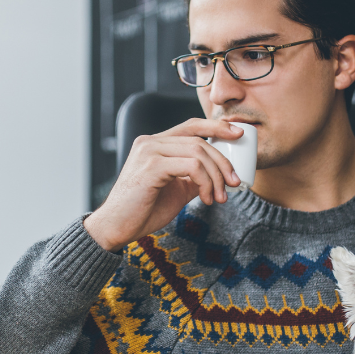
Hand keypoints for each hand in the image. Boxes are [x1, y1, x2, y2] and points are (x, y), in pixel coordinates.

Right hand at [84, 119, 243, 251]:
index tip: (238, 134)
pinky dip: (205, 182)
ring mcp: (149, 152)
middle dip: (222, 163)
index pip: (191, 126)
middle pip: (199, 141)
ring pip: (198, 152)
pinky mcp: (151, 167)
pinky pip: (191, 167)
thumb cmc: (142, 210)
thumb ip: (193, 177)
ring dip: (215, 176)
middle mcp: (150, 142)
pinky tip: (205, 198)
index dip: (216, 126)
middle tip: (233, 184)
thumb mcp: (176, 190)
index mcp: (155, 144)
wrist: (116, 227)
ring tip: (218, 197)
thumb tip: (219, 175)